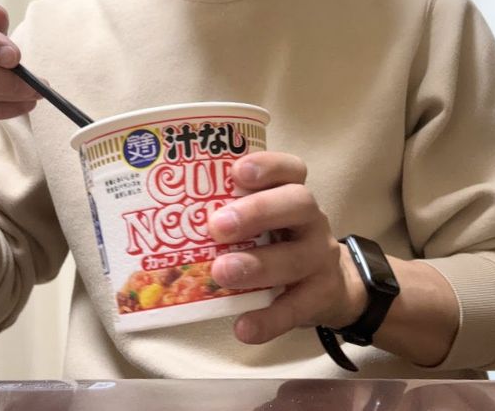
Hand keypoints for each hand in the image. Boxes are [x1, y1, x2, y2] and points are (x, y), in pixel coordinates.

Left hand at [208, 151, 367, 343]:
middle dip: (257, 212)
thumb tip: (163, 221)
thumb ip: (229, 215)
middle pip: (297, 203)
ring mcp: (320, 258)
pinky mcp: (321, 296)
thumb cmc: (278, 245)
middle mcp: (311, 221)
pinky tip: (243, 328)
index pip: (290, 169)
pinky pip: (297, 308)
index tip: (238, 171)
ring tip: (222, 274)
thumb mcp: (263, 224)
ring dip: (257, 265)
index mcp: (292, 195)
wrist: (331, 288)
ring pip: (296, 257)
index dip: (267, 166)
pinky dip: (270, 320)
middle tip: (217, 226)